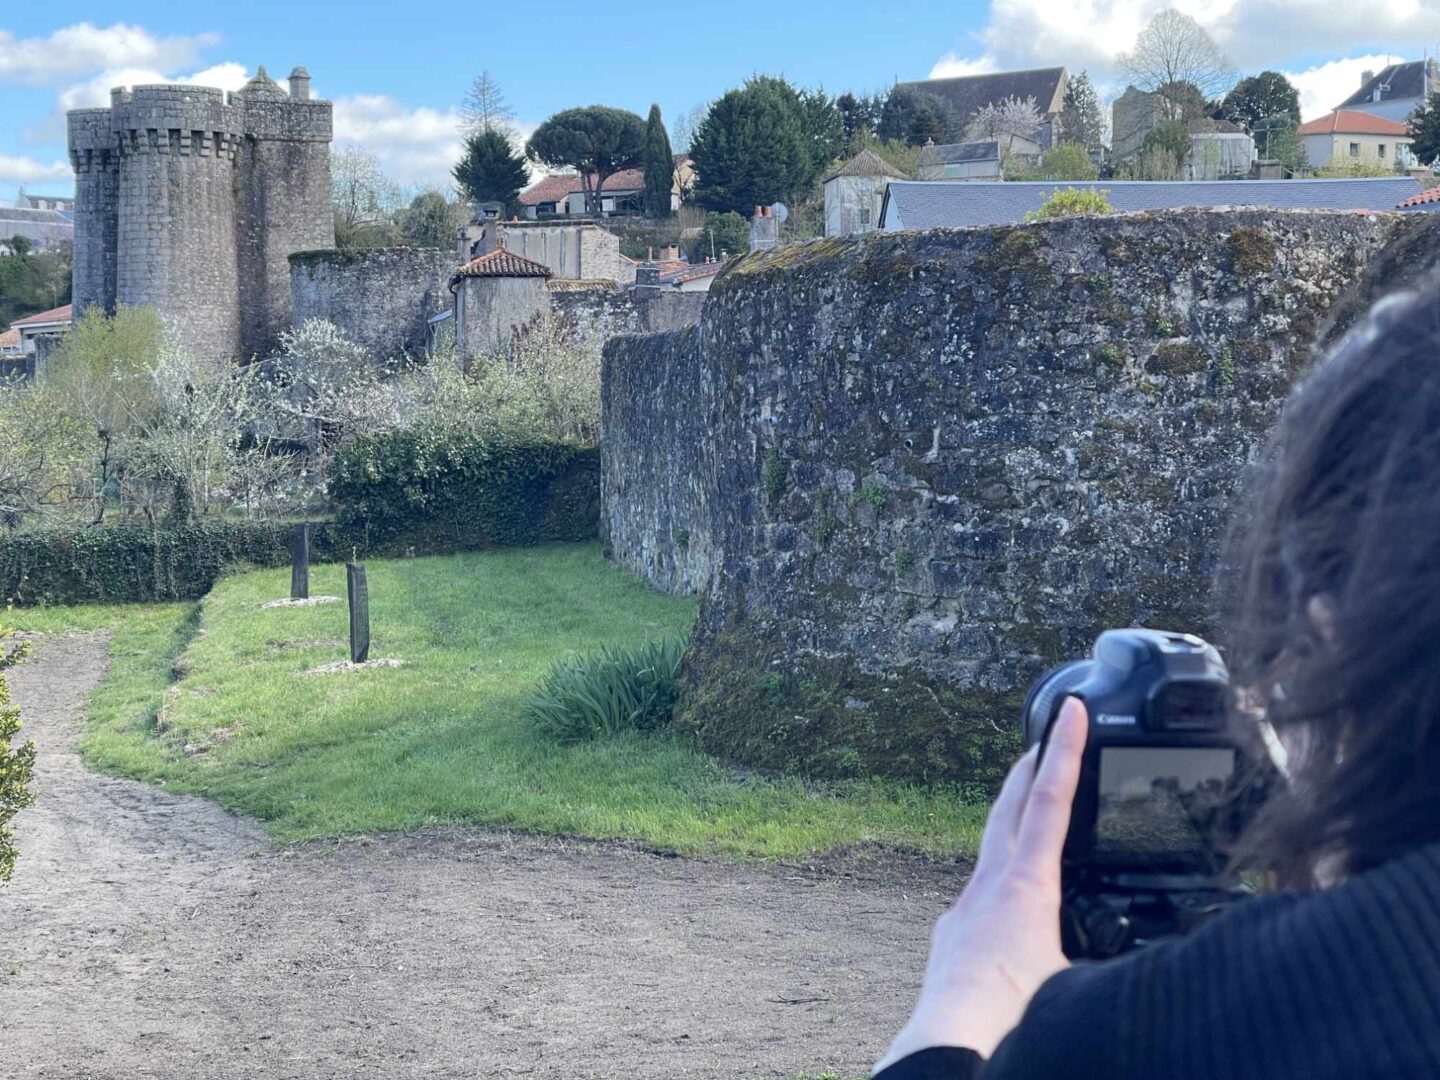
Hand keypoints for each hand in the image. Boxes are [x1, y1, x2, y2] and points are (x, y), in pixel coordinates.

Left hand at [873, 698, 1088, 1071]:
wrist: (947, 1051)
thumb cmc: (1014, 1021)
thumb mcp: (1082, 985)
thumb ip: (1122, 962)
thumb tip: (1168, 963)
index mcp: (1024, 886)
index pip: (1048, 801)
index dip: (1065, 751)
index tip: (1071, 711)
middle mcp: (988, 888)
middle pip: (1007, 810)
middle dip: (1027, 771)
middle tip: (1041, 742)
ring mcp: (964, 911)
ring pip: (991, 852)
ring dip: (1011, 825)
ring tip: (1029, 811)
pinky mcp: (954, 939)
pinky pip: (981, 895)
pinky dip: (1001, 879)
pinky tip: (1011, 898)